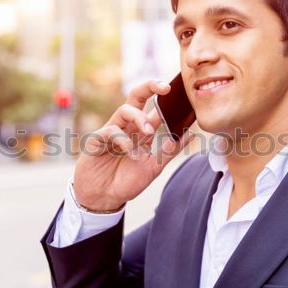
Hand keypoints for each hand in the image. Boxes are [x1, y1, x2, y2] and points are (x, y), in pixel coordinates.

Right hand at [72, 79, 194, 211]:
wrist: (103, 199)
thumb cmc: (125, 182)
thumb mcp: (154, 167)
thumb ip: (169, 150)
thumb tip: (191, 134)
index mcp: (140, 131)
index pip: (153, 107)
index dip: (164, 98)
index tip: (178, 91)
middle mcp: (126, 127)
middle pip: (136, 97)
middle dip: (149, 87)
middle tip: (165, 88)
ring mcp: (111, 132)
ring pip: (124, 110)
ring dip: (139, 118)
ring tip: (149, 131)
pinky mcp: (96, 140)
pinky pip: (110, 131)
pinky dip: (123, 140)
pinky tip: (131, 153)